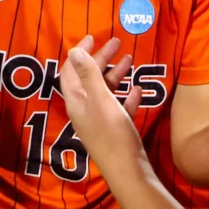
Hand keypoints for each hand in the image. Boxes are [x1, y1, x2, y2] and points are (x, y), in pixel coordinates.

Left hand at [59, 37, 144, 173]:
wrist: (128, 171)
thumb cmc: (112, 133)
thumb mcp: (101, 100)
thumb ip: (89, 75)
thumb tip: (73, 51)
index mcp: (77, 101)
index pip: (71, 71)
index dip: (79, 53)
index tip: (92, 37)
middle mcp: (85, 110)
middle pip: (89, 78)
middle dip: (101, 59)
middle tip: (116, 43)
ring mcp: (100, 121)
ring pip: (105, 91)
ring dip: (115, 74)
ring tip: (130, 59)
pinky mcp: (115, 130)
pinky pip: (119, 107)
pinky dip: (126, 96)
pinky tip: (137, 89)